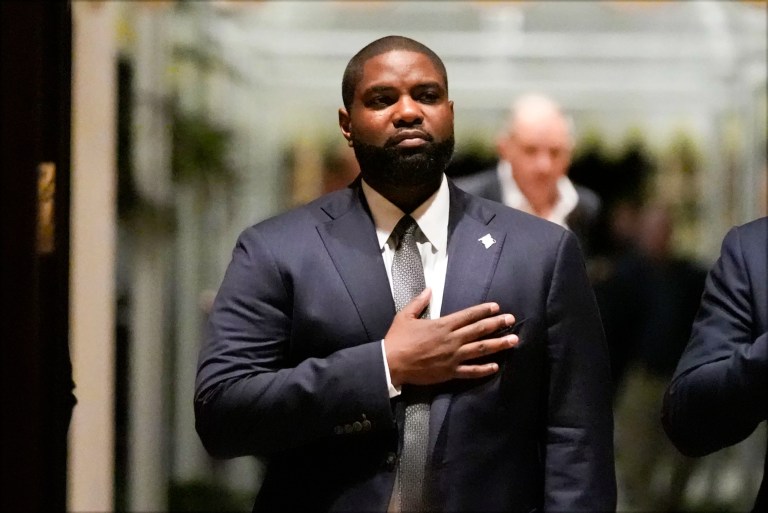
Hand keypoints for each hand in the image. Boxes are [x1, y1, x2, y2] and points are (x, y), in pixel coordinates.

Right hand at [384, 288, 518, 386]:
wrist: (391, 363)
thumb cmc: (397, 339)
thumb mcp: (405, 316)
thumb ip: (419, 302)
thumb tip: (429, 289)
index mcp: (442, 325)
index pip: (468, 315)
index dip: (484, 310)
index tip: (496, 307)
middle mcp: (451, 340)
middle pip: (479, 330)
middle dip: (497, 324)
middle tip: (512, 320)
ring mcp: (452, 357)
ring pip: (480, 350)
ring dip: (498, 344)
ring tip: (513, 341)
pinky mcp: (449, 372)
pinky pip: (470, 371)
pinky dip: (484, 369)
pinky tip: (495, 366)